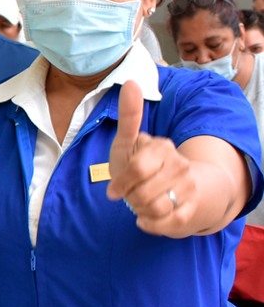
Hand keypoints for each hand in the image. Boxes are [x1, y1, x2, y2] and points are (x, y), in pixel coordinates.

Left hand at [107, 81, 192, 234]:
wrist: (170, 191)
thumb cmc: (139, 166)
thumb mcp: (127, 143)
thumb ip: (129, 116)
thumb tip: (132, 81)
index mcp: (162, 148)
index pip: (137, 169)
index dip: (122, 183)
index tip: (114, 190)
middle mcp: (179, 165)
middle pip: (143, 193)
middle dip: (130, 198)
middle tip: (132, 194)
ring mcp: (188, 187)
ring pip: (154, 209)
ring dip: (140, 211)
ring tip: (142, 203)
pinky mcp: (191, 210)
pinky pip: (166, 224)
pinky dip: (150, 224)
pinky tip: (148, 218)